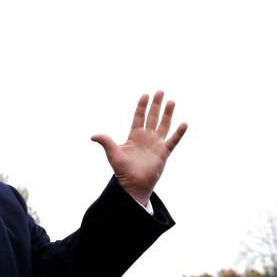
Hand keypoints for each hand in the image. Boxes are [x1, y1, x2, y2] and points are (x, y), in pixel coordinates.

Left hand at [91, 91, 187, 205]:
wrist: (132, 185)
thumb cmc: (122, 170)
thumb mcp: (113, 154)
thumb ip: (105, 142)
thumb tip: (92, 136)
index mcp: (134, 136)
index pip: (139, 117)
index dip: (142, 106)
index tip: (145, 94)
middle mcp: (146, 138)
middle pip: (152, 117)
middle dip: (156, 104)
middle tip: (160, 91)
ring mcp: (156, 144)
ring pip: (163, 125)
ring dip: (168, 114)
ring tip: (171, 101)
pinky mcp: (164, 153)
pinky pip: (173, 141)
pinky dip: (179, 133)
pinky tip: (184, 123)